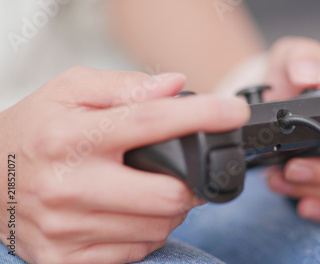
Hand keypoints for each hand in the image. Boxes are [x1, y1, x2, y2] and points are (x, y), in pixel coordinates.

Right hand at [0, 66, 248, 262]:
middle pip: (169, 195)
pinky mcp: (67, 259)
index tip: (233, 113)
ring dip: (170, 208)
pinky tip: (131, 212)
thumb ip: (124, 86)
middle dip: (192, 183)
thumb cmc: (34, 131)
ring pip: (158, 226)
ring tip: (149, 188)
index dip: (202, 116)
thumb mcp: (69, 91)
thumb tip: (175, 87)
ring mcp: (67, 230)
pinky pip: (137, 250)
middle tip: (186, 171)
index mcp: (70, 137)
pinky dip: (148, 230)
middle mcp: (69, 187)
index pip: (151, 122)